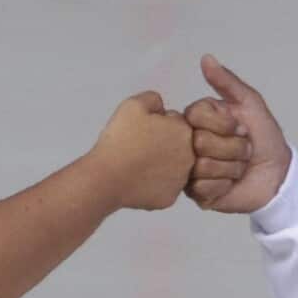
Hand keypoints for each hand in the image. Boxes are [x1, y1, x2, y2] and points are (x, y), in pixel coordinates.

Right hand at [87, 91, 194, 210]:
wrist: (107, 177)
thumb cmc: (120, 141)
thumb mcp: (133, 104)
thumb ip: (153, 99)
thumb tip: (161, 107)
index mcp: (184, 132)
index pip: (176, 122)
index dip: (157, 123)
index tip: (143, 130)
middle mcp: (190, 157)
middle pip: (178, 145)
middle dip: (163, 143)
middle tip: (140, 146)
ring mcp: (181, 180)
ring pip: (173, 167)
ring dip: (160, 163)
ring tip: (137, 162)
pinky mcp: (169, 198)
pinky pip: (164, 187)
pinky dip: (153, 183)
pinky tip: (138, 178)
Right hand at [184, 55, 291, 213]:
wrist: (279, 176)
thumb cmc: (265, 138)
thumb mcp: (250, 104)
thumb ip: (227, 82)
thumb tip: (206, 58)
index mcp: (198, 119)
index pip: (194, 115)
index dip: (222, 124)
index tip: (240, 127)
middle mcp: (189, 142)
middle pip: (199, 142)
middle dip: (231, 148)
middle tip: (243, 150)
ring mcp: (190, 168)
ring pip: (201, 166)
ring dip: (230, 168)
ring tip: (238, 167)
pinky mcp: (196, 192)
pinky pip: (202, 187)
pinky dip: (224, 185)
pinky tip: (231, 184)